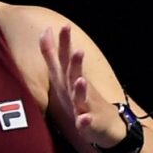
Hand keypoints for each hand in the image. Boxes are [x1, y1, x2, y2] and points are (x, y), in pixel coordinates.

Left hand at [40, 23, 120, 148]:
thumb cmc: (82, 100)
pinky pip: (86, 123)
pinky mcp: (89, 124)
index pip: (66, 59)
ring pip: (83, 98)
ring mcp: (86, 106)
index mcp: (70, 80)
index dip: (64, 44)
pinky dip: (85, 121)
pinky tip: (84, 119)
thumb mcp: (64, 77)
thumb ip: (53, 57)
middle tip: (77, 48)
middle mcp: (79, 90)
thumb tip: (44, 32)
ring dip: (81, 89)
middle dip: (75, 63)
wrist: (108, 126)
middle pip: (75, 75)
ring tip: (80, 80)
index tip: (64, 25)